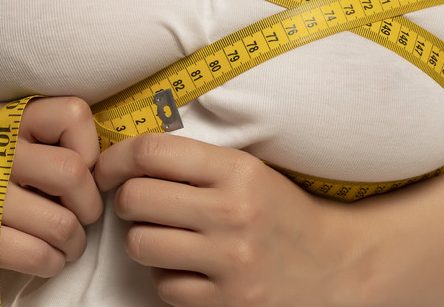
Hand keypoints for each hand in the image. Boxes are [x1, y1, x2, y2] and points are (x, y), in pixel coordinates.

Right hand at [0, 96, 102, 297]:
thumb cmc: (7, 201)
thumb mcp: (30, 161)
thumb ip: (65, 146)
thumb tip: (120, 160)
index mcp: (3, 118)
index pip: (74, 113)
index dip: (92, 151)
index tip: (82, 174)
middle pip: (73, 171)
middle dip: (89, 206)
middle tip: (79, 218)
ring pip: (62, 221)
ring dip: (74, 242)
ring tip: (62, 242)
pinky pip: (40, 253)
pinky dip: (53, 263)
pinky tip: (43, 258)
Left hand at [94, 133, 362, 306]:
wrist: (337, 264)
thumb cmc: (283, 213)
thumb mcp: (249, 172)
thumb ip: (195, 164)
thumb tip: (126, 161)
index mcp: (238, 170)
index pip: (152, 152)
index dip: (115, 159)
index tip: (106, 169)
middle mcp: (233, 212)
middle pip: (135, 198)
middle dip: (127, 201)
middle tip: (140, 205)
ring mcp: (230, 261)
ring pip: (141, 244)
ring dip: (144, 241)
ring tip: (168, 237)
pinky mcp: (228, 301)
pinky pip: (164, 287)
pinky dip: (169, 278)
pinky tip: (192, 270)